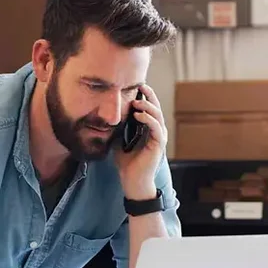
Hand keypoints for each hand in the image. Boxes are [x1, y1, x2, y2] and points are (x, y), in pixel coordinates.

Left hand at [115, 84, 167, 199]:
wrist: (132, 181)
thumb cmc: (127, 163)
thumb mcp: (119, 141)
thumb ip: (118, 128)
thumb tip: (108, 116)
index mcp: (149, 129)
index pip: (150, 109)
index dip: (145, 97)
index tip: (136, 86)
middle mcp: (157, 132)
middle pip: (156, 108)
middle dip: (149, 96)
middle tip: (141, 85)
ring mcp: (159, 138)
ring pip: (158, 116)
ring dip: (148, 106)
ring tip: (137, 100)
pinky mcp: (159, 145)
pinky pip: (156, 128)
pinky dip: (148, 119)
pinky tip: (138, 114)